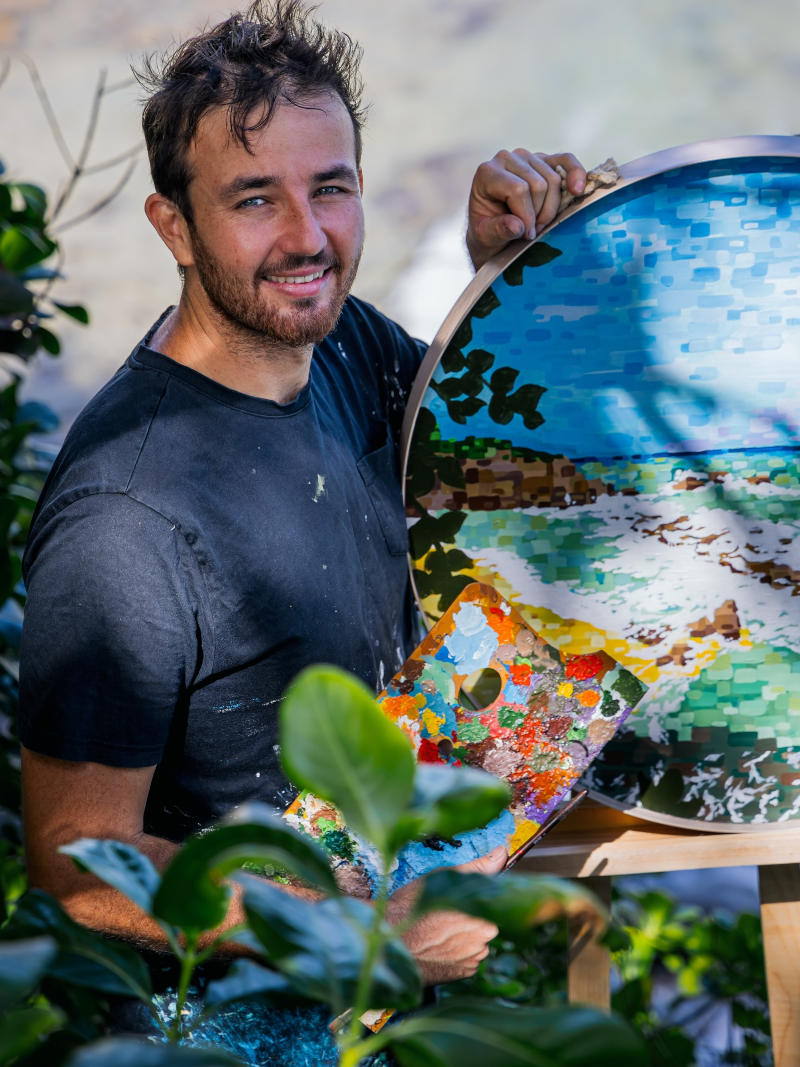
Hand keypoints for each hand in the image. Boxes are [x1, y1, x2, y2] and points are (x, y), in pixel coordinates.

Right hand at [386, 845, 506, 983]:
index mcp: (484, 919)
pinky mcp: (463, 974)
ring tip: (441, 928)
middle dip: (470, 917)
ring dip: (465, 935)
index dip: (474, 900)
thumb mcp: (442, 879)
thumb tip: (501, 853)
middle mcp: (483, 944)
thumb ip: (477, 868)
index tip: (458, 900)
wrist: (391, 942)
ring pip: (477, 941)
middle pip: (485, 924)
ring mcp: (472, 961)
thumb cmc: (412, 908)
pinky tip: (441, 943)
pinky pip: (468, 958)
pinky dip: (458, 951)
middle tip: (447, 913)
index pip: (492, 905)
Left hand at [466, 150, 585, 269]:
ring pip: (553, 179)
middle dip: (538, 214)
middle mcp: (506, 158)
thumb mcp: (485, 236)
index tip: (525, 235)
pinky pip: (566, 160)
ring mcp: (527, 157)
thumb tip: (517, 226)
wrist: (492, 228)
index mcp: (487, 173)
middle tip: (531, 231)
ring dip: (551, 207)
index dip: (527, 215)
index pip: (518, 189)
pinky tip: (577, 190)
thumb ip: (498, 230)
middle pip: (538, 185)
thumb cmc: (487, 231)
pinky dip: (576, 174)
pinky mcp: (544, 160)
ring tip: (539, 222)